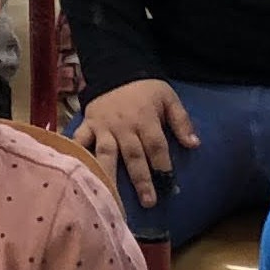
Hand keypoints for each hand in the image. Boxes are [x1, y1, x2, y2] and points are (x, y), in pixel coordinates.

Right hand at [75, 78, 197, 208]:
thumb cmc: (145, 88)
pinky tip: (75, 171)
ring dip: (110, 176)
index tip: (169, 185)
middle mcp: (124, 126)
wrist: (116, 68)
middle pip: (133, 155)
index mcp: (145, 119)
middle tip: (148, 201)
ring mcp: (103, 127)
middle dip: (141, 179)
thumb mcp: (169, 98)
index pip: (156, 145)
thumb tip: (194, 144)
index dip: (163, 165)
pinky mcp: (87, 124)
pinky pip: (80, 141)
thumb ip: (181, 121)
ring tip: (112, 197)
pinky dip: (76, 154)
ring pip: (106, 154)